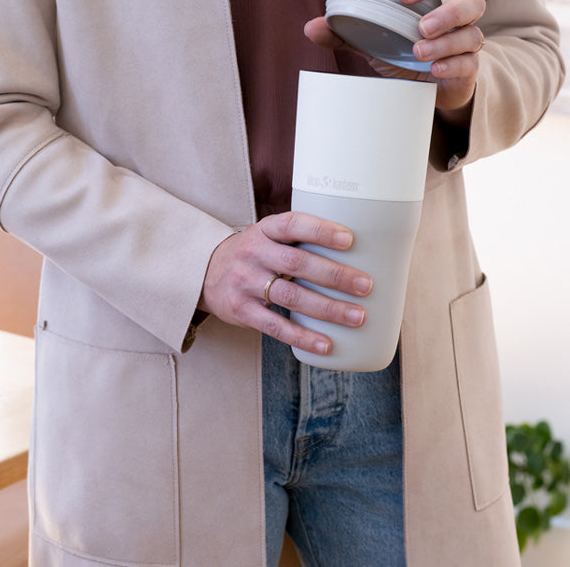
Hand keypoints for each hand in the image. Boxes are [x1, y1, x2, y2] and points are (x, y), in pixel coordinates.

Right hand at [200, 212, 371, 354]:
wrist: (204, 271)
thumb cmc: (254, 253)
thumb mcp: (268, 235)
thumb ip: (299, 239)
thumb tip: (357, 250)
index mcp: (265, 230)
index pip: (293, 224)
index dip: (321, 231)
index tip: (349, 239)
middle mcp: (254, 253)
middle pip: (298, 263)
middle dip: (335, 276)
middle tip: (365, 286)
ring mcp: (245, 283)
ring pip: (291, 297)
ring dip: (328, 308)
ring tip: (357, 317)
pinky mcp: (241, 310)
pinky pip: (275, 326)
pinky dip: (302, 337)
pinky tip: (325, 344)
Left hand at [304, 0, 485, 114]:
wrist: (424, 92)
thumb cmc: (402, 55)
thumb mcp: (373, 43)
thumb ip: (345, 33)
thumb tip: (310, 27)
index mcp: (432, 5)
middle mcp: (456, 21)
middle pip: (471, 3)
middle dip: (448, 13)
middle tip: (420, 28)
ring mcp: (466, 45)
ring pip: (471, 35)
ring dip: (446, 43)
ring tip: (418, 53)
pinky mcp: (468, 70)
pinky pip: (470, 64)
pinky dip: (452, 65)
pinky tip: (433, 70)